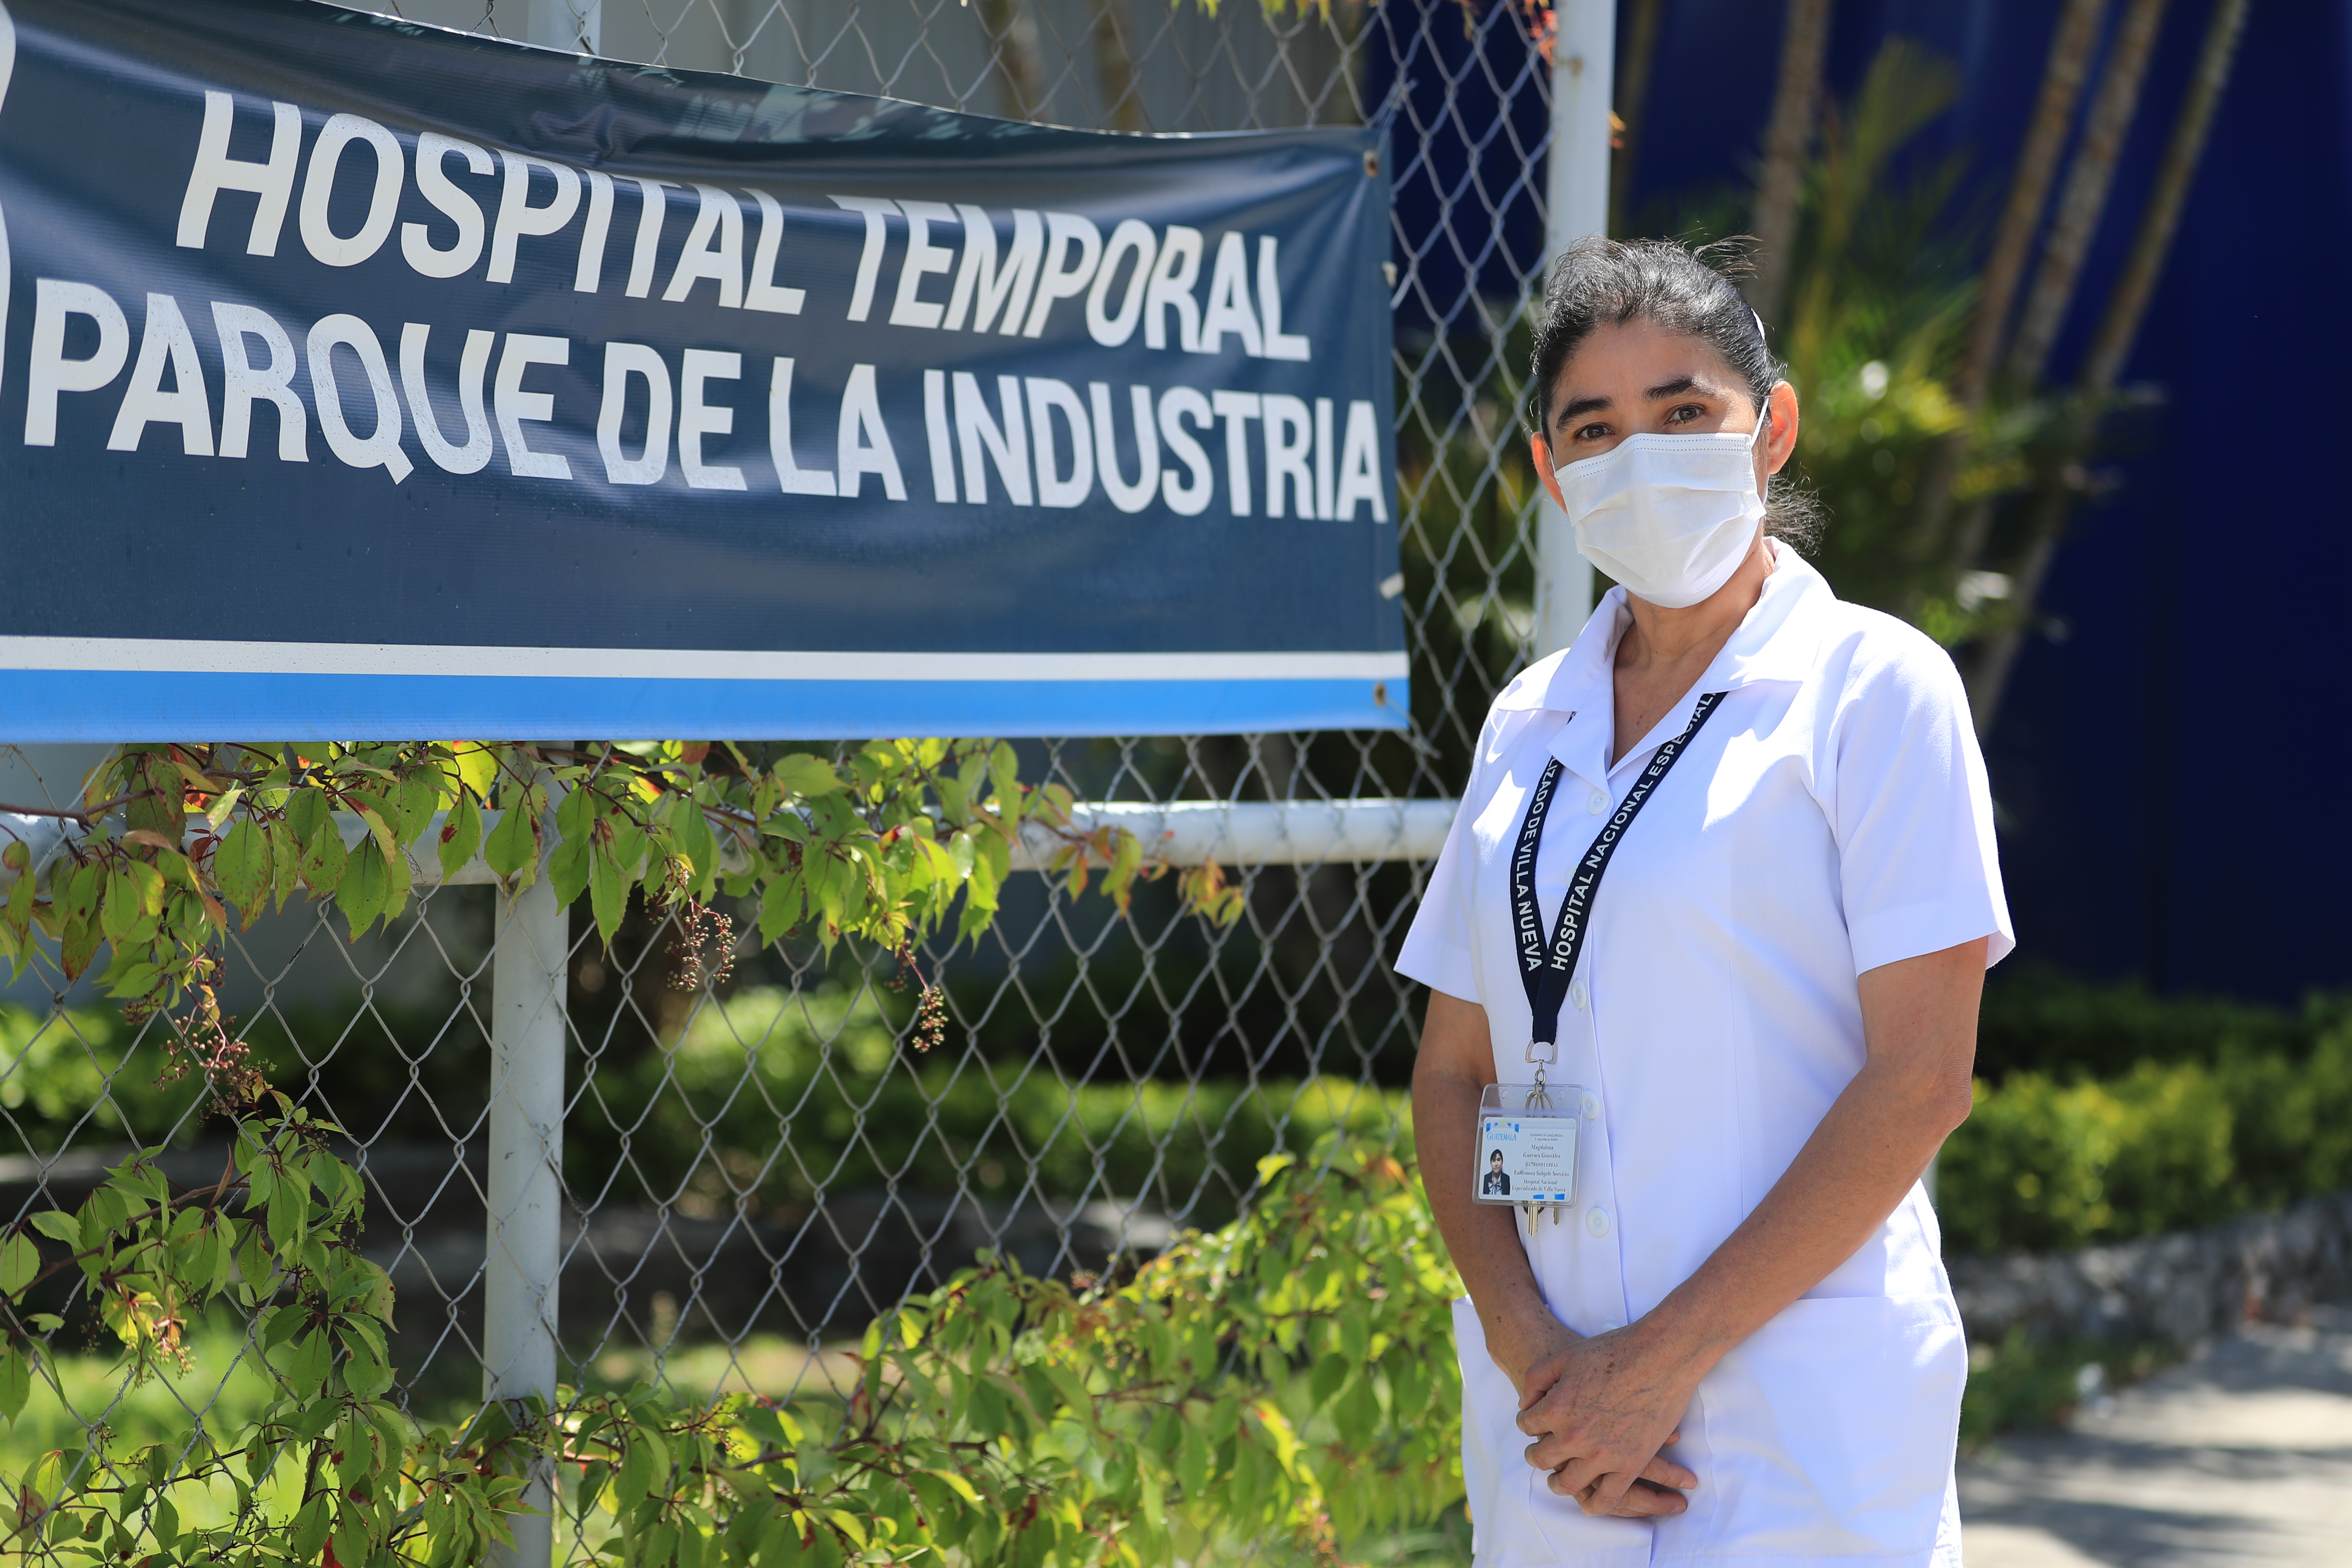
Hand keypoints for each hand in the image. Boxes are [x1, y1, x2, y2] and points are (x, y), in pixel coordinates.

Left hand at [1515, 1323, 1703, 1515]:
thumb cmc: (1613, 1350)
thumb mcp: (1564, 1356)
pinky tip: (1588, 1504)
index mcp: (1555, 1409)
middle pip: (1541, 1459)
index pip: (1526, 1426)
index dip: (1527, 1425)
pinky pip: (1606, 1498)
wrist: (1661, 1356)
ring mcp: (1602, 1454)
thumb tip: (1525, 1405)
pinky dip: (1594, 1505)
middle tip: (1539, 1455)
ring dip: (1558, 1484)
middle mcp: (1574, 1436)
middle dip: (1536, 1456)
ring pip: (1568, 1484)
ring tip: (1559, 1480)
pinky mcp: (1630, 1464)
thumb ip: (1537, 1380)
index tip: (1533, 1426)